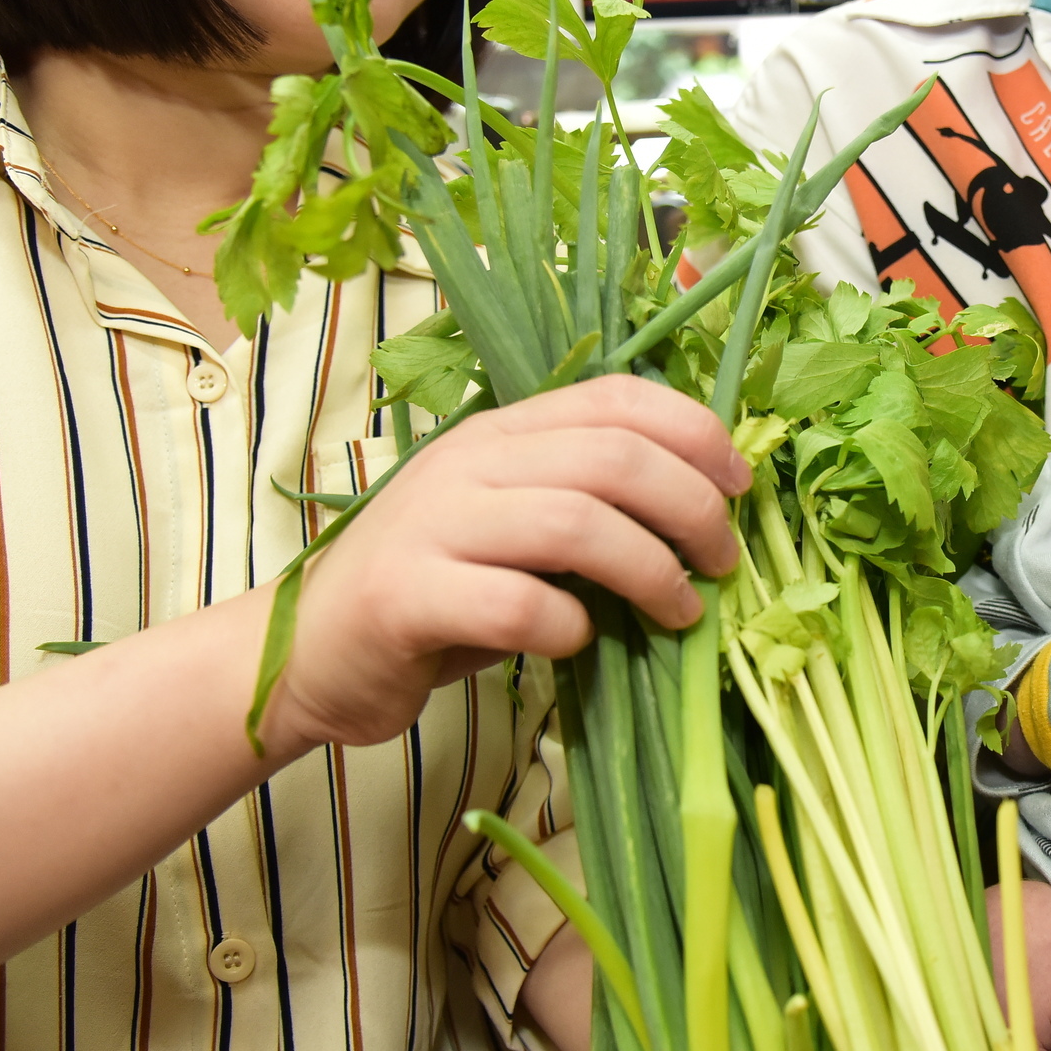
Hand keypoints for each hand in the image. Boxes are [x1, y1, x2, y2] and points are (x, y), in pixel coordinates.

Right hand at [262, 375, 748, 754]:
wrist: (309, 653)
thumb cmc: (437, 593)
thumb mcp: (516, 530)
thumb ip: (589, 507)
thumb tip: (707, 515)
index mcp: (503, 432)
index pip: (618, 397)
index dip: (696, 433)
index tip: (741, 486)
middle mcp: (469, 462)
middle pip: (614, 459)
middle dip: (693, 508)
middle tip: (723, 561)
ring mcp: (433, 525)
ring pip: (576, 524)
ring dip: (650, 570)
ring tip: (681, 611)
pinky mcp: (406, 598)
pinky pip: (517, 604)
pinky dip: (570, 627)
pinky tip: (579, 642)